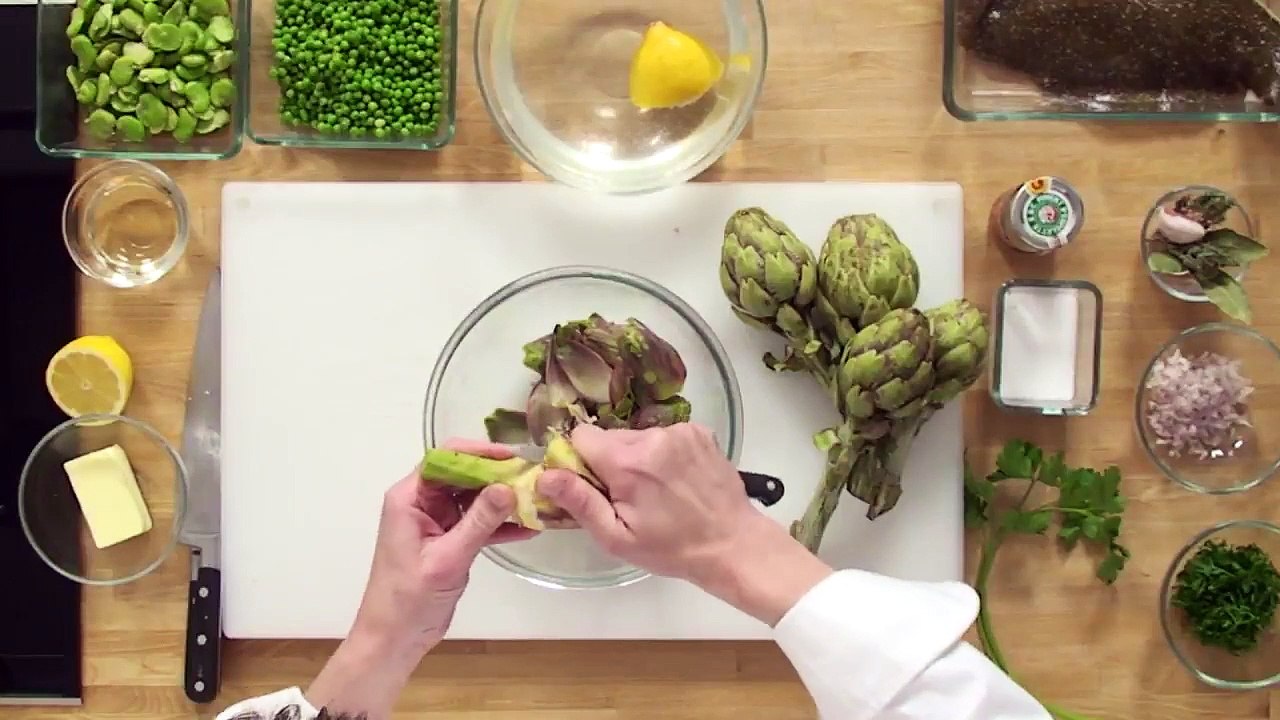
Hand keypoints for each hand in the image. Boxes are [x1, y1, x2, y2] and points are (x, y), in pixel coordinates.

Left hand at [354, 439, 536, 652]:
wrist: (394, 638)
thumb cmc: (409, 598)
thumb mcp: (447, 558)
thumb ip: (478, 521)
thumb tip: (508, 487)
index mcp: (409, 498)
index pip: (445, 459)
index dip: (478, 453)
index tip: (513, 457)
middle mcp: (421, 503)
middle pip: (463, 475)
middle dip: (497, 474)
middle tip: (533, 476)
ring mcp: (437, 522)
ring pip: (474, 498)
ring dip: (503, 500)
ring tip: (538, 498)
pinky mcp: (450, 541)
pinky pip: (478, 522)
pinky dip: (500, 525)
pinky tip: (530, 527)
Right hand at [537, 424, 831, 624]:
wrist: (732, 544)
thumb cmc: (671, 548)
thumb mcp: (617, 537)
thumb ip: (579, 503)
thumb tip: (545, 475)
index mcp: (629, 462)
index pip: (581, 436)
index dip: (580, 462)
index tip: (594, 487)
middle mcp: (654, 437)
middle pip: (609, 437)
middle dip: (610, 463)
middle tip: (629, 498)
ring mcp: (680, 431)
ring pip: (636, 437)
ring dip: (637, 459)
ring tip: (657, 492)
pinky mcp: (699, 431)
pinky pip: (663, 436)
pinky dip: (662, 454)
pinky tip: (676, 481)